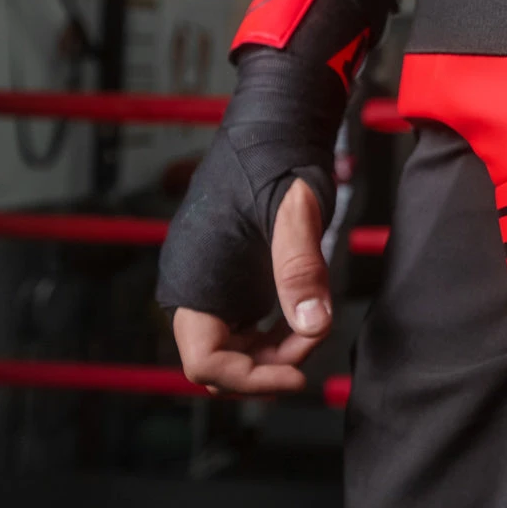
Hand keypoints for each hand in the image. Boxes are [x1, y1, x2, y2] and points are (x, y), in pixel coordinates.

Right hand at [173, 178, 331, 394]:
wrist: (272, 128)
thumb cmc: (278, 162)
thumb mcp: (296, 216)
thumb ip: (301, 270)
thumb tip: (314, 326)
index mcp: (193, 279)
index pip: (205, 362)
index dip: (250, 379)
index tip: (299, 374)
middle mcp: (192, 289)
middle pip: (217, 362)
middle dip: (266, 367)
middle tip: (314, 340)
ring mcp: (207, 285)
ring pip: (230, 348)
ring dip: (271, 353)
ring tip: (312, 326)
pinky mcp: (225, 278)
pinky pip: (240, 327)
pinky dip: (271, 334)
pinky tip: (301, 318)